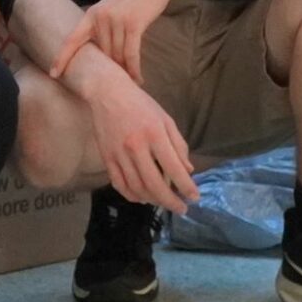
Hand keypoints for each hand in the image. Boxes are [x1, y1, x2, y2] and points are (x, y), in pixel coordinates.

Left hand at [51, 0, 177, 81]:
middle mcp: (100, 17)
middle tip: (119, 81)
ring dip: (125, 72)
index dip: (61, 57)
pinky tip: (138, 79)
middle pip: (102, 54)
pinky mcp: (133, 24)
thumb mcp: (112, 7)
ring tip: (131, 82)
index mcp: (92, 14)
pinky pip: (131, 54)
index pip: (72, 39)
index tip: (53, 74)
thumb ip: (104, 26)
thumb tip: (102, 53)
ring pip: (117, 56)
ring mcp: (116, 20)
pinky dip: (134, 69)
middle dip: (111, 69)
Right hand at [85, 74, 197, 214]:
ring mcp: (119, 154)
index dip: (186, 186)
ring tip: (163, 203)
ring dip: (153, 200)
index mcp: (155, 134)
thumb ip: (178, 145)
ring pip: (137, 187)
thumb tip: (188, 170)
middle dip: (170, 201)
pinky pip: (119, 184)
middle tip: (181, 209)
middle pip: (154, 184)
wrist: (107, 93)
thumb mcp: (165, 119)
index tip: (194, 197)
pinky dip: (132, 196)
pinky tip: (142, 198)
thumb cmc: (141, 104)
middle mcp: (136, 146)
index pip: (174, 168)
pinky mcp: (106, 158)